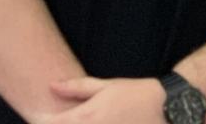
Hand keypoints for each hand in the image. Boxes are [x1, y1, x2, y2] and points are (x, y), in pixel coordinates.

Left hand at [43, 76, 165, 123]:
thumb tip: (52, 85)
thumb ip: (76, 88)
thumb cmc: (137, 94)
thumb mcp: (106, 85)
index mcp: (85, 117)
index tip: (37, 116)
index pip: (49, 123)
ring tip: (82, 119)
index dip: (39, 120)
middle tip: (53, 118)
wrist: (168, 108)